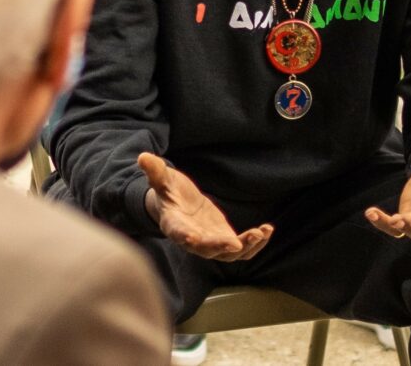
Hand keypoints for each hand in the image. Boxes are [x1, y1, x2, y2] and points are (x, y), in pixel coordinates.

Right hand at [140, 152, 271, 260]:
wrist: (177, 204)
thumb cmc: (168, 191)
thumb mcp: (162, 179)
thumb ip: (155, 172)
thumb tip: (142, 157)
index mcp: (174, 225)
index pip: (178, 233)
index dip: (186, 236)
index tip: (193, 238)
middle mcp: (192, 240)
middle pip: (206, 250)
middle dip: (222, 247)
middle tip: (236, 242)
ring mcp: (210, 243)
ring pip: (229, 254)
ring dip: (246, 247)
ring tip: (260, 233)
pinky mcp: (224, 239)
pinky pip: (242, 248)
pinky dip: (255, 242)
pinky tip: (267, 229)